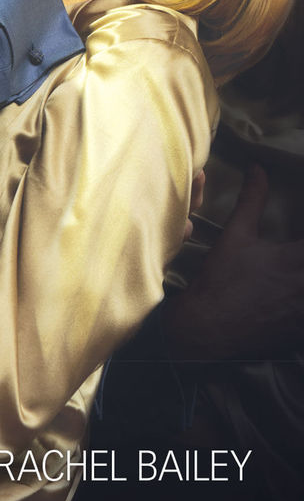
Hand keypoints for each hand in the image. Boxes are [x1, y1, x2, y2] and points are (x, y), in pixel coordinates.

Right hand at [163, 167, 303, 359]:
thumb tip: (257, 168)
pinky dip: (299, 304)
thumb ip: (252, 198)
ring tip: (291, 276)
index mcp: (298, 257)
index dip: (302, 241)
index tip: (295, 241)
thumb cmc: (220, 280)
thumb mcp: (236, 234)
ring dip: (302, 280)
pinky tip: (290, 299)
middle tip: (292, 256)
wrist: (207, 331)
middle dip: (302, 258)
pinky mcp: (300, 331)